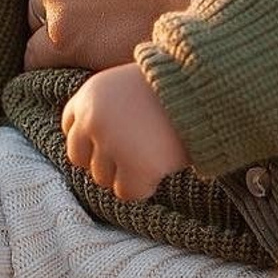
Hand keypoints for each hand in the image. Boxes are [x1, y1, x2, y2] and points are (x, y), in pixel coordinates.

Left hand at [60, 65, 189, 200]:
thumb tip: (90, 144)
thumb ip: (107, 107)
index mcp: (90, 95)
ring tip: (153, 153)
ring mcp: (113, 145)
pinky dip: (145, 185)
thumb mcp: (129, 84)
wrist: (207, 89)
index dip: (91, 137)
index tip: (112, 139)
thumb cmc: (174, 85)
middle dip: (105, 159)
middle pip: (80, 158)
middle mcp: (94, 120)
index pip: (70, 127)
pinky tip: (161, 167)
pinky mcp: (136, 167)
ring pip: (103, 179)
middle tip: (134, 153)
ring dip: (126, 172)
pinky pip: (128, 192)